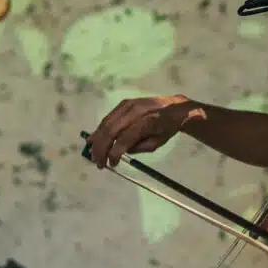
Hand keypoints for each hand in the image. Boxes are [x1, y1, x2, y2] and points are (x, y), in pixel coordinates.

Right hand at [86, 95, 201, 168]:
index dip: (114, 153)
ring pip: (106, 123)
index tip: (111, 164)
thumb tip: (118, 151)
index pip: (125, 139)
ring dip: (97, 140)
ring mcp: (128, 105)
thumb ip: (137, 148)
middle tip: (98, 162)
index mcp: (147, 122)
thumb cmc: (167, 128)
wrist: (174, 108)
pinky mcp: (123, 103)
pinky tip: (93, 140)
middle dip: (101, 148)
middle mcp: (135, 111)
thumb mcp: (156, 143)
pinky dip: (100, 130)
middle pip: (111, 131)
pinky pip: (108, 118)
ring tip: (93, 154)